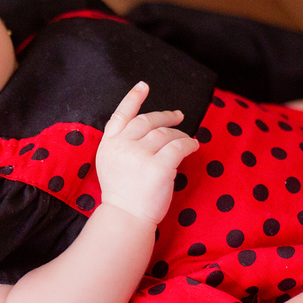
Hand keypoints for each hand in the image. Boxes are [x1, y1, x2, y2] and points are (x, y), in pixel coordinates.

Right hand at [96, 81, 199, 226]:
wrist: (126, 217)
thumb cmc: (123, 193)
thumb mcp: (112, 163)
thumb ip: (124, 144)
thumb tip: (152, 131)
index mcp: (109, 144)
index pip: (121, 115)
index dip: (133, 98)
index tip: (144, 85)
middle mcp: (122, 146)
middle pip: (148, 121)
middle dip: (165, 116)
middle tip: (178, 116)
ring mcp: (139, 155)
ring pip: (166, 134)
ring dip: (179, 134)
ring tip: (187, 140)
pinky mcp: (158, 167)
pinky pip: (179, 147)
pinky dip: (189, 144)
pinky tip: (194, 146)